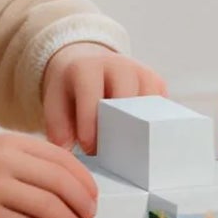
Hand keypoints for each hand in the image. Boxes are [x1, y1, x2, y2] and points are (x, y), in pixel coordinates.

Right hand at [0, 134, 99, 217]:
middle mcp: (3, 160)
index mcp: (11, 142)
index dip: (84, 180)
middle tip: (88, 217)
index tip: (92, 196)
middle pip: (60, 182)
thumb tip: (69, 187)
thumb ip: (26, 163)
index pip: (62, 159)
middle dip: (82, 203)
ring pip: (48, 206)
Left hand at [40, 44, 167, 152]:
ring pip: (149, 105)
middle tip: (112, 155)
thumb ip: (58, 128)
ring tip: (127, 150)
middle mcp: (117, 64)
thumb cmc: (70, 91)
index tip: (90, 149)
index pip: (92, 97)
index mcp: (87, 68)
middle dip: (119, 130)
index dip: (91, 126)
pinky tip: (141, 139)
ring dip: (140, 130)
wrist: (87, 62)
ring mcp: (141, 71)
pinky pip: (162, 108)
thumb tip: (70, 153)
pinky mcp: (157, 81)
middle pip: (126, 100)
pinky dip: (154, 126)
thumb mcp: (55, 104)